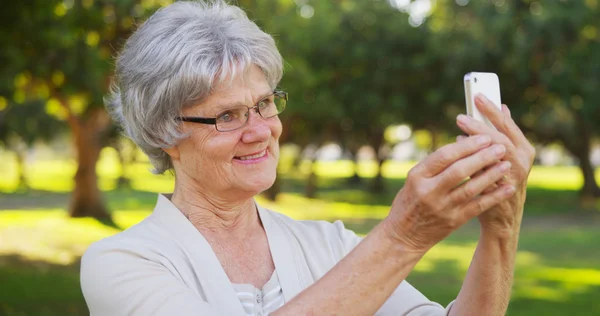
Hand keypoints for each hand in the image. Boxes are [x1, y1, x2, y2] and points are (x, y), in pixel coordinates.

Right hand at [383, 135, 515, 253]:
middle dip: (482, 157)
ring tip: (506, 164)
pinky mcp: (454, 221)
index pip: (443, 156)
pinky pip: (478, 206)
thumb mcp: (414, 180)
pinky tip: (508, 187)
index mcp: (417, 176)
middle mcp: (429, 191)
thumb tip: (464, 145)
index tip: (483, 137)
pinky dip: (495, 196)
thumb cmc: (410, 201)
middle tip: (500, 147)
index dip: (466, 146)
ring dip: (491, 175)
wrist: (404, 235)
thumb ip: (435, 165)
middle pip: (459, 170)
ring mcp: (442, 208)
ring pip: (471, 188)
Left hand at [456, 94, 535, 234]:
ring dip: (476, 142)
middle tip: (461, 116)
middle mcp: (520, 161)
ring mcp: (511, 178)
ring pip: (493, 155)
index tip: (478, 95)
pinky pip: (484, 175)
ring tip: (459, 131)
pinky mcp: (499, 193)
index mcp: (524, 149)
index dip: (492, 110)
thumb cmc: (498, 181)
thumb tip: (501, 107)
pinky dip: (472, 162)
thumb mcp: (505, 156)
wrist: (502, 217)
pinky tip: (459, 150)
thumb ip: (502, 133)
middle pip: (500, 138)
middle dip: (480, 125)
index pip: (507, 124)